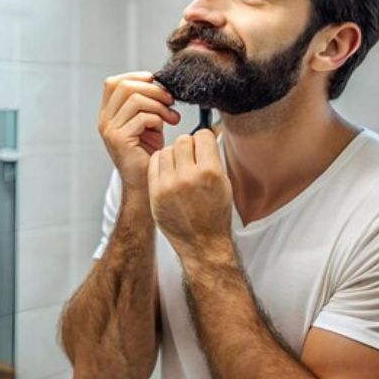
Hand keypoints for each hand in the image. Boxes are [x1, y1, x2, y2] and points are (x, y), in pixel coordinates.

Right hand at [98, 71, 180, 190]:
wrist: (145, 184)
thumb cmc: (148, 153)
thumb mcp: (147, 121)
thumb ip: (146, 103)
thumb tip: (158, 83)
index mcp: (108, 114)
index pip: (114, 83)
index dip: (136, 77)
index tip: (156, 83)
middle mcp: (104, 121)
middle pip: (124, 86)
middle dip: (153, 89)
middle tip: (170, 100)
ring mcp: (109, 130)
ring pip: (135, 99)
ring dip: (159, 104)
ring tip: (173, 116)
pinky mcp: (119, 140)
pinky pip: (142, 117)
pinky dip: (159, 118)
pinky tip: (168, 126)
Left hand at [148, 130, 233, 258]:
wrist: (202, 243)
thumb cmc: (215, 215)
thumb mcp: (223, 183)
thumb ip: (212, 158)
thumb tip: (204, 136)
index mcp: (210, 172)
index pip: (202, 135)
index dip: (203, 139)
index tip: (203, 144)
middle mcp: (188, 177)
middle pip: (182, 140)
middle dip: (188, 146)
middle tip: (191, 157)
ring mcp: (169, 184)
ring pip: (167, 150)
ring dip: (174, 154)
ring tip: (180, 167)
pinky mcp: (155, 192)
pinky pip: (154, 163)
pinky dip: (161, 163)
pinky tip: (169, 173)